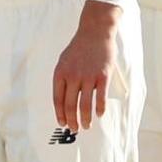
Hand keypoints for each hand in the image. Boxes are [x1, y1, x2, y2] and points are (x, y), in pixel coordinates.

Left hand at [51, 3, 118, 133]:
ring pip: (85, 105)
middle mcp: (73, 76)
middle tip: (74, 129)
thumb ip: (62, 79)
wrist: (95, 32)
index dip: (60, 114)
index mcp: (61, 73)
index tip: (62, 123)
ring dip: (85, 119)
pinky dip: (99, 109)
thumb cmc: (79, 48)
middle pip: (70, 105)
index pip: (57, 100)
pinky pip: (100, 97)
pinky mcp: (103, 76)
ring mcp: (88, 76)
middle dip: (72, 121)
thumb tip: (62, 100)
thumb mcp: (63, 61)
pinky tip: (99, 115)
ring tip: (86, 126)